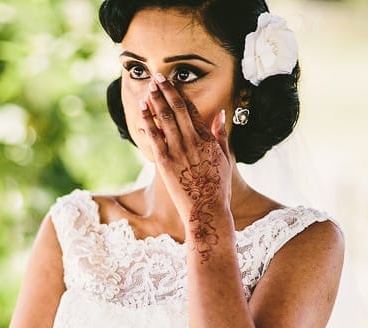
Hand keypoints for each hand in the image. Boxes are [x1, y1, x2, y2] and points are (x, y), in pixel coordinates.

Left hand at [139, 74, 233, 261]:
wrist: (207, 210)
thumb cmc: (217, 187)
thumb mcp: (225, 158)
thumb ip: (220, 135)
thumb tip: (219, 114)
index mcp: (208, 139)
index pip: (192, 110)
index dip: (180, 94)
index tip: (171, 82)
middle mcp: (193, 141)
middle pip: (177, 109)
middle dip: (166, 91)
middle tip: (157, 77)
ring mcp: (178, 151)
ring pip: (165, 119)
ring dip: (156, 100)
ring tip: (149, 87)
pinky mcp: (165, 162)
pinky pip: (155, 136)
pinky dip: (148, 121)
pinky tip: (143, 109)